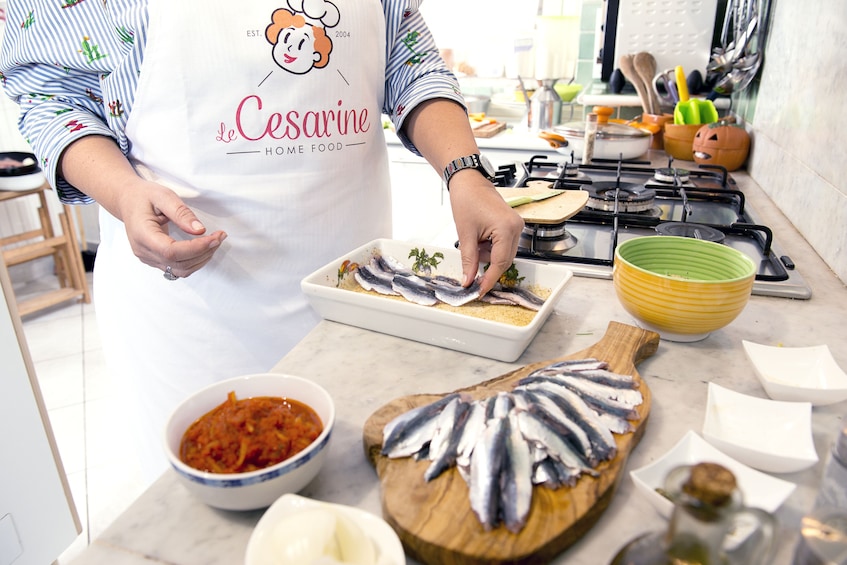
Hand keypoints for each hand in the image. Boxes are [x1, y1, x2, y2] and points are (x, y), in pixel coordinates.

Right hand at [117, 178, 227, 277]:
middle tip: (220, 236)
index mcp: (142, 235)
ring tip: (215, 240)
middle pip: (178, 264)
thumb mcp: (163, 196)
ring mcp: (148, 259)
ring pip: (180, 270)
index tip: (215, 237)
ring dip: (202, 258)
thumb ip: (181, 213)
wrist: (128, 201)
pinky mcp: (155, 260)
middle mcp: (143, 251)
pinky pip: (178, 269)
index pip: (171, 252)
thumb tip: (200, 230)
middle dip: (204, 252)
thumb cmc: (144, 196)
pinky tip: (204, 247)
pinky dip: (195, 261)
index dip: (196, 248)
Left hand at [448, 173, 523, 294]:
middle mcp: (516, 228)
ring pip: (504, 254)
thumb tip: (468, 280)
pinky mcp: (513, 224)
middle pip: (504, 260)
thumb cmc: (467, 201)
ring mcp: (517, 225)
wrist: (469, 182)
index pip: (500, 263)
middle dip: (487, 266)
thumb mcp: (465, 234)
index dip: (489, 279)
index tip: (480, 291)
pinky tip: (480, 238)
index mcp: (507, 229)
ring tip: (473, 241)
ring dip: (488, 255)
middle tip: (471, 269)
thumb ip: (468, 260)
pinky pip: (504, 245)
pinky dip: (491, 247)